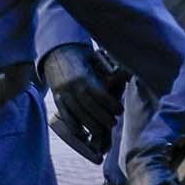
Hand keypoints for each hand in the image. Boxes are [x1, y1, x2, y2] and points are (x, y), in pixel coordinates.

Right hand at [39, 45, 120, 162]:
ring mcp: (63, 93)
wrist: (57, 52)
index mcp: (83, 76)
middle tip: (113, 123)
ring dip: (90, 125)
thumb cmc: (82, 56)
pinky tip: (81, 132)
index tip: (120, 111)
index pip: (99, 95)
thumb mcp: (95, 58)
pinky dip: (72, 124)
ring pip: (77, 113)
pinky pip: (64, 114)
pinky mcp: (57, 98)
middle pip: (89, 107)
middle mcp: (71, 86)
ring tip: (101, 132)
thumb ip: (108, 68)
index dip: (110, 105)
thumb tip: (127, 75)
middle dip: (102, 118)